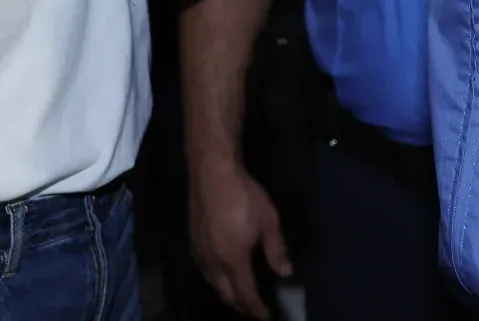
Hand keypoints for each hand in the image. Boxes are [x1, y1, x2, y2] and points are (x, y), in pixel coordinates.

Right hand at [189, 164, 291, 318]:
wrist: (212, 171)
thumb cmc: (244, 195)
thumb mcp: (269, 221)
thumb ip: (276, 250)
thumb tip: (285, 273)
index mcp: (233, 260)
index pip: (245, 293)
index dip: (256, 308)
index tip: (265, 316)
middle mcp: (213, 261)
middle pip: (225, 293)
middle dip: (239, 304)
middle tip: (252, 308)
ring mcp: (200, 251)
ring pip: (211, 282)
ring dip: (225, 292)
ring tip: (238, 293)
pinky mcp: (193, 239)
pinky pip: (204, 269)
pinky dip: (215, 278)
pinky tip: (221, 271)